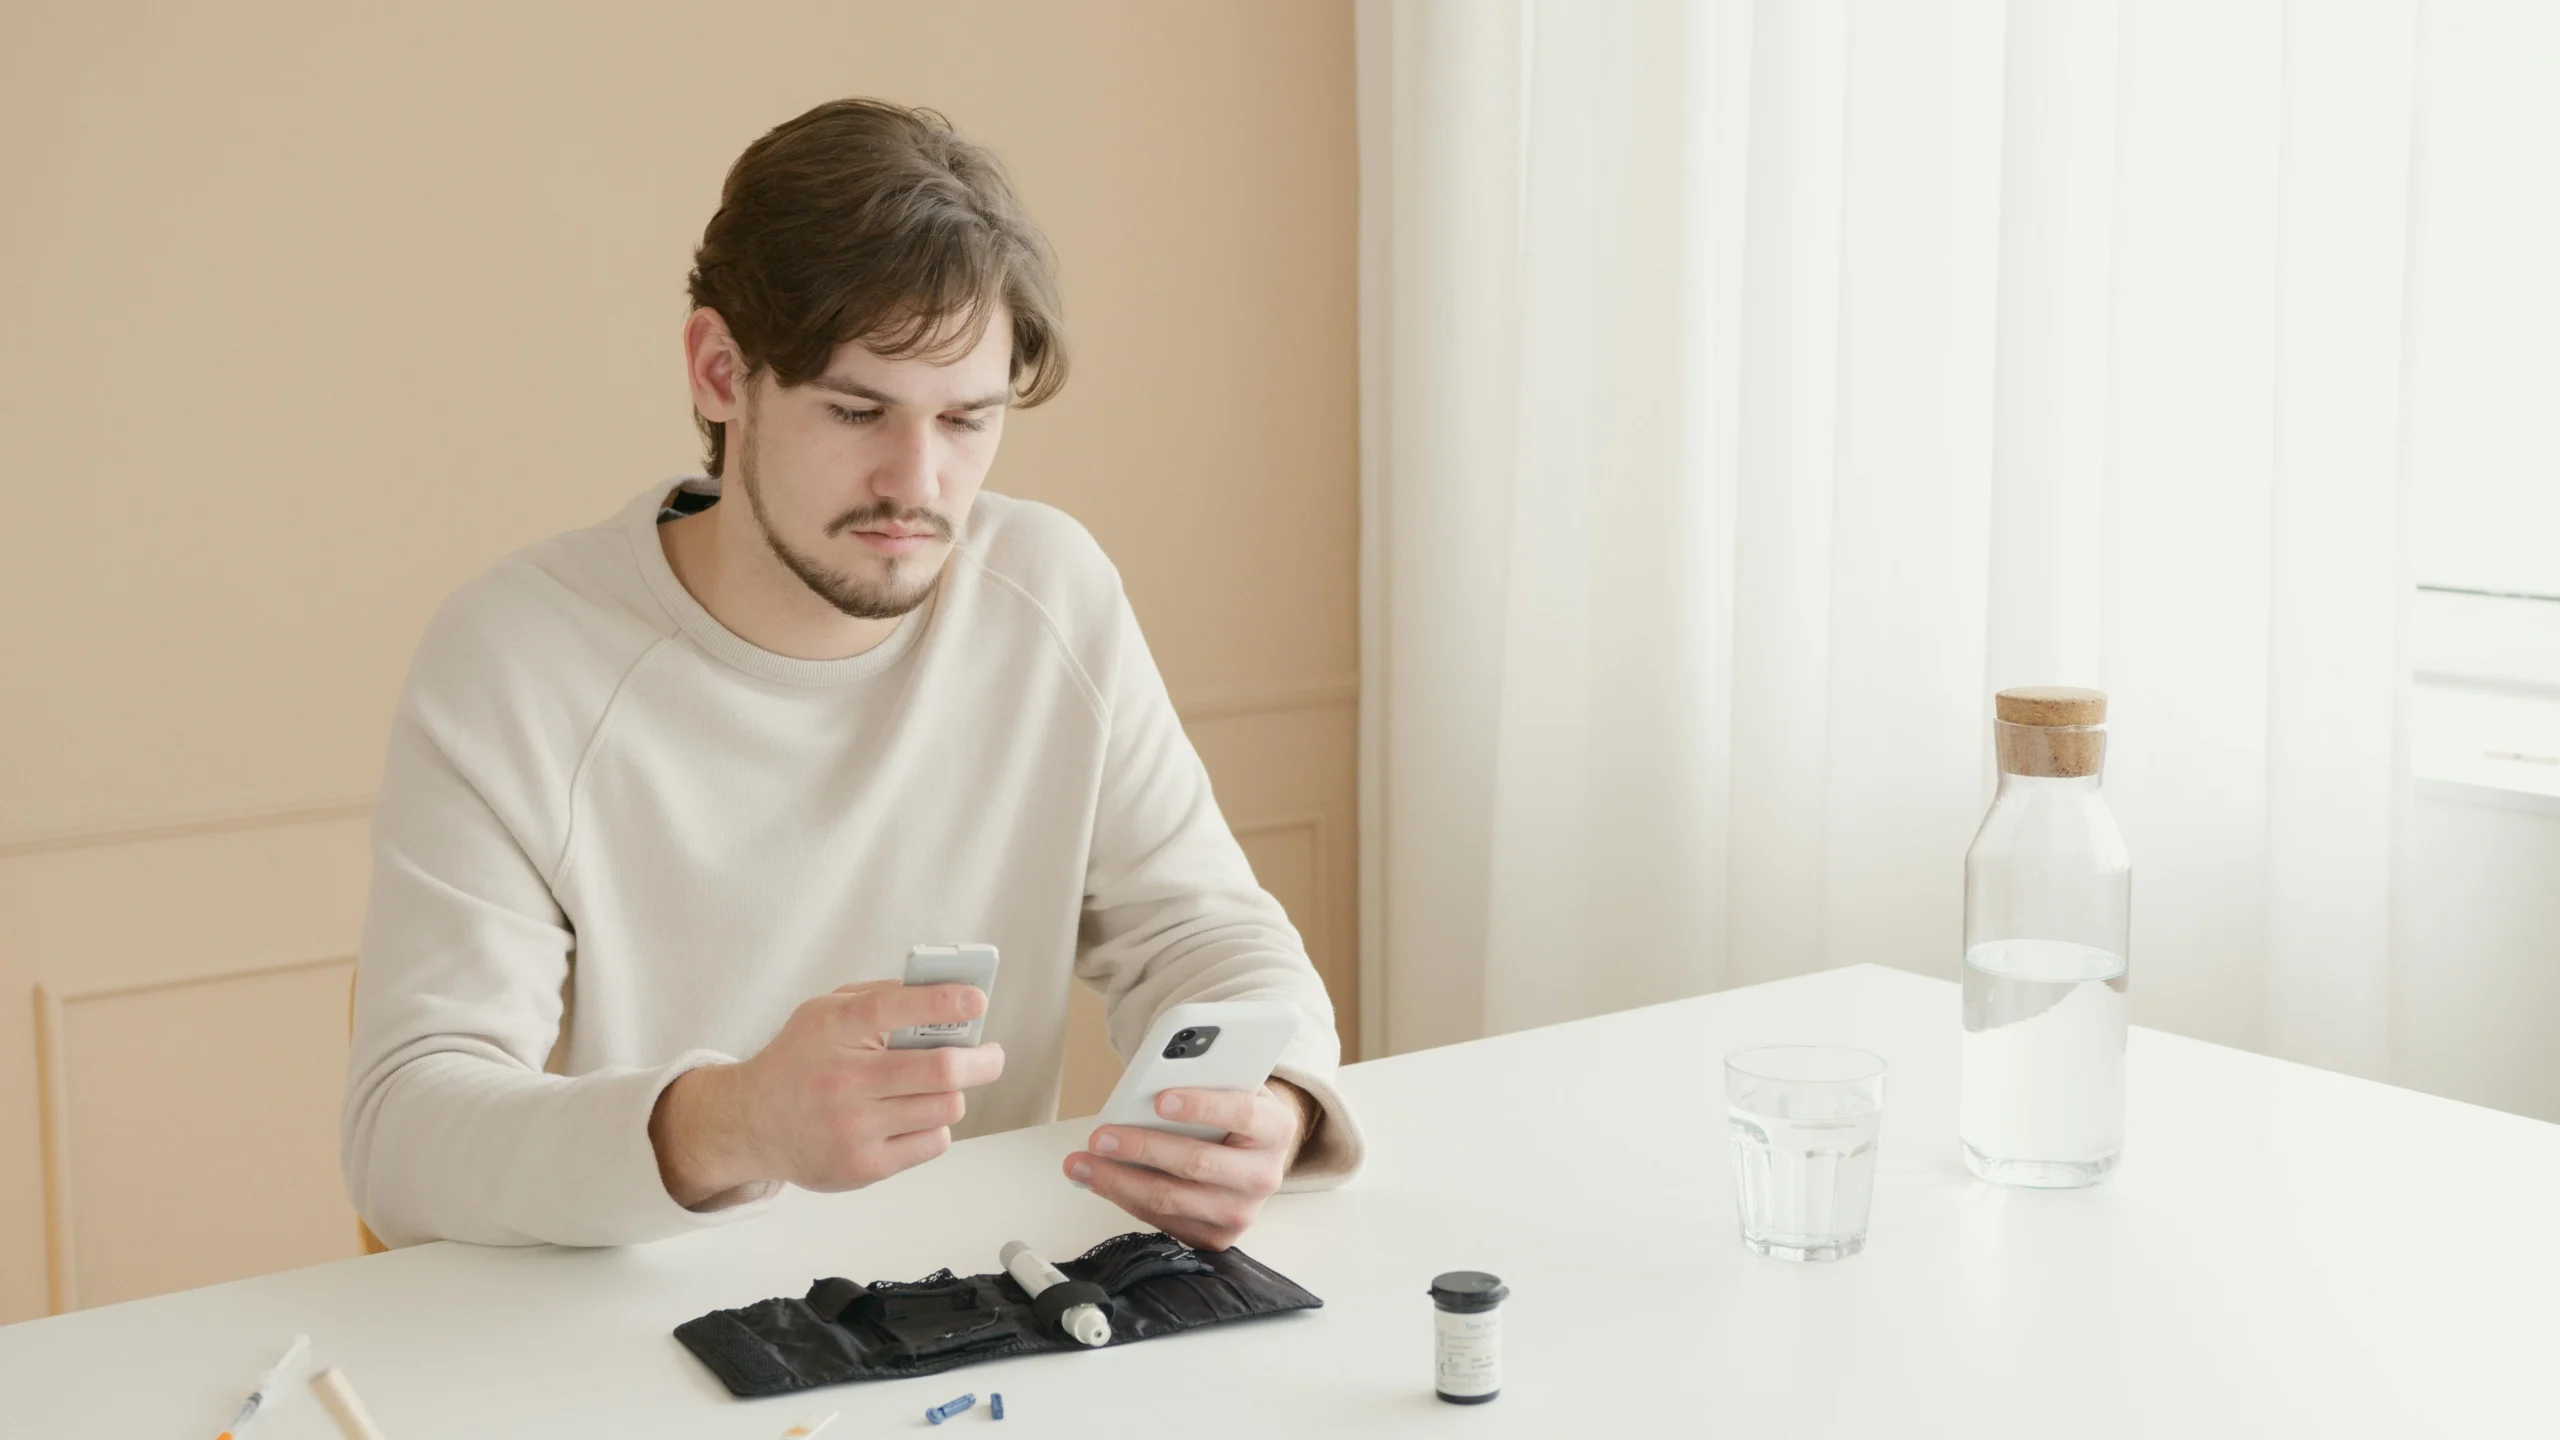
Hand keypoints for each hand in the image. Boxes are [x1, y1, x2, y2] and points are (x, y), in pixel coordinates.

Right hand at [650, 981, 1004, 1206]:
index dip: (945, 1001)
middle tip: (990, 1055)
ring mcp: (854, 1128)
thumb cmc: (799, 1061)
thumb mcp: (824, 1013)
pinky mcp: (864, 1166)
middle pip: (942, 1069)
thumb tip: (945, 996)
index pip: (896, 1006)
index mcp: (835, 1030)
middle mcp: (845, 1080)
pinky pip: (933, 1142)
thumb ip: (879, 998)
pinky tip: (911, 1116)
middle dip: (982, 1060)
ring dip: (953, 1094)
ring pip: (946, 1107)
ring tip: (936, 1086)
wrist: (752, 1123)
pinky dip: (934, 1126)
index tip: (977, 999)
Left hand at [1063, 1080, 1317, 1250]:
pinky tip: (1099, 1180)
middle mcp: (1264, 1175)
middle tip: (1101, 1136)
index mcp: (1276, 1128)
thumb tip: (1150, 1083)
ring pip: (1172, 1198)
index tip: (1159, 1098)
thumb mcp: (1230, 1086)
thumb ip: (1205, 1079)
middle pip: (1197, 1163)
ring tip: (1082, 1163)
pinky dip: (1125, 1198)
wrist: (1251, 1154)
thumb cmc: (1231, 1112)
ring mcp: (1242, 1212)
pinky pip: (1162, 1220)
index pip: (1243, 1113)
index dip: (1202, 1106)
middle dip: (1142, 1148)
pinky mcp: (1217, 1237)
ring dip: (1118, 1180)